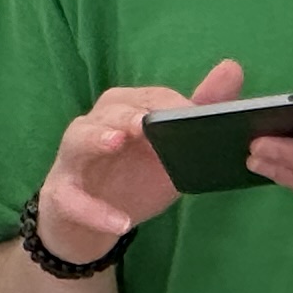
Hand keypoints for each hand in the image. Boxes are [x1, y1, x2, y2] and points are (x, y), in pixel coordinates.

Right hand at [33, 59, 242, 265]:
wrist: (91, 221)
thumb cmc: (133, 175)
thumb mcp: (170, 149)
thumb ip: (198, 112)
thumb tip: (232, 69)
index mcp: (123, 109)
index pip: (147, 98)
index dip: (169, 105)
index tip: (194, 114)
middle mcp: (94, 125)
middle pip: (110, 111)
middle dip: (129, 114)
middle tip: (148, 123)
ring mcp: (73, 158)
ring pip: (79, 139)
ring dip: (97, 138)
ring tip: (117, 142)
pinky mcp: (61, 193)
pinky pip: (72, 198)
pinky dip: (95, 210)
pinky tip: (120, 222)